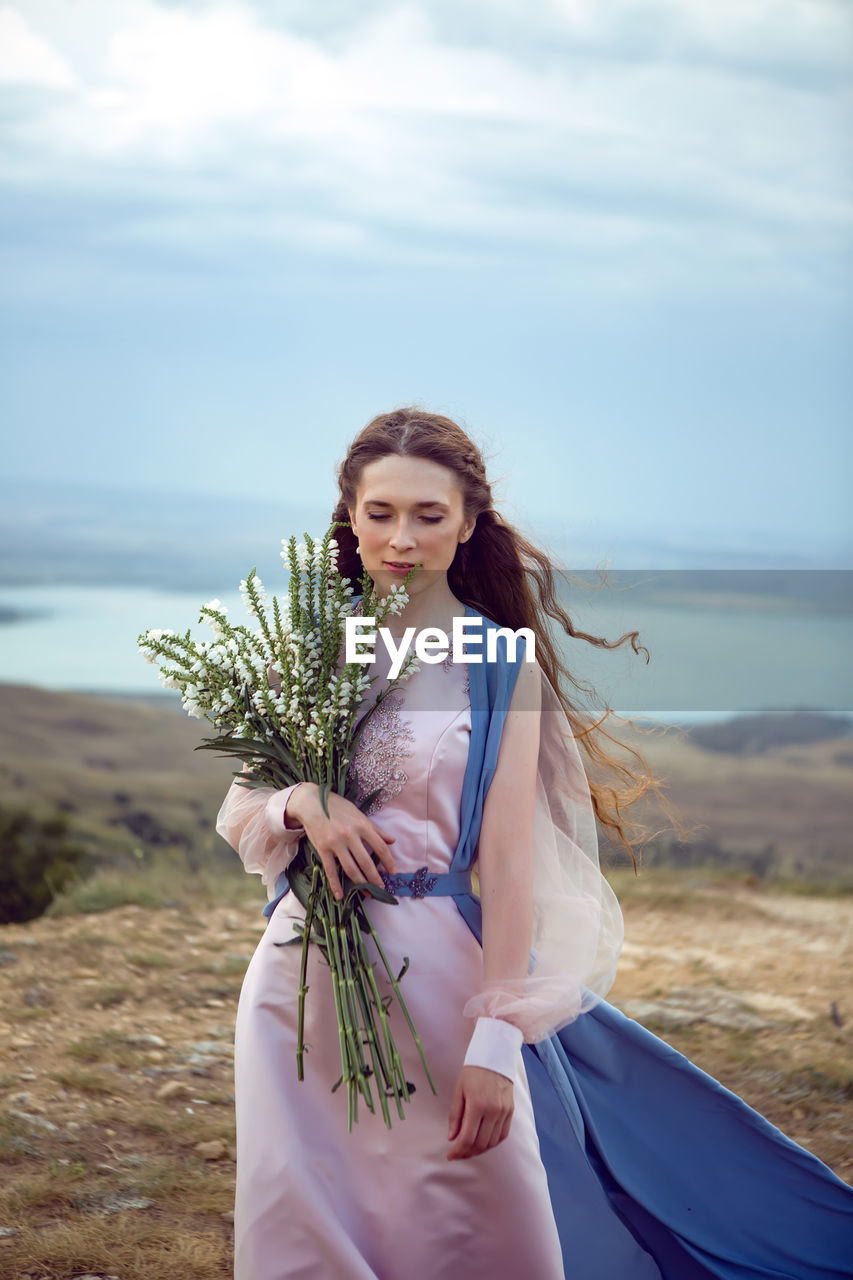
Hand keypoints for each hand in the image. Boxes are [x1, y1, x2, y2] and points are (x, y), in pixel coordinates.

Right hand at [289, 782, 395, 901]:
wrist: (311, 803)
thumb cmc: (337, 807)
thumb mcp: (358, 814)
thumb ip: (375, 828)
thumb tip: (392, 840)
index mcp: (362, 825)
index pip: (380, 847)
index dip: (388, 861)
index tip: (393, 872)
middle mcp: (350, 835)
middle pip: (366, 862)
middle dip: (375, 878)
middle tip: (381, 889)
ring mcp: (335, 843)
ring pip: (350, 868)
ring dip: (360, 883)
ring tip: (367, 893)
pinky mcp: (322, 849)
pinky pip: (331, 870)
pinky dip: (335, 884)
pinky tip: (340, 896)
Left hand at [447, 1065, 513, 1160]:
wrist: (494, 1058)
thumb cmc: (473, 1074)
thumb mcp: (459, 1092)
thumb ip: (455, 1116)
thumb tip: (452, 1138)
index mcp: (477, 1105)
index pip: (467, 1138)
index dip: (458, 1151)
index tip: (451, 1156)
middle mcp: (492, 1111)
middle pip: (480, 1143)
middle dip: (467, 1152)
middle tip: (458, 1153)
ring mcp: (503, 1112)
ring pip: (492, 1142)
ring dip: (480, 1150)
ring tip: (469, 1149)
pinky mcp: (510, 1112)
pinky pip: (503, 1135)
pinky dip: (492, 1143)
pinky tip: (483, 1142)